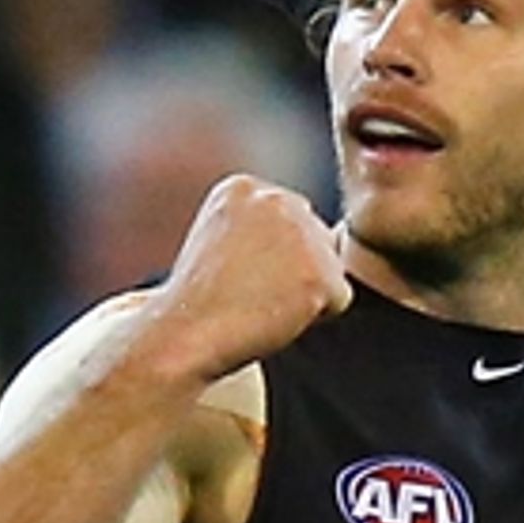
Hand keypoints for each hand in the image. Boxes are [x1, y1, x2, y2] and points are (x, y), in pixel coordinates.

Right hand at [144, 174, 351, 382]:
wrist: (185, 335)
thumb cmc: (200, 301)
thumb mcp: (223, 241)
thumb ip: (268, 228)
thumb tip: (337, 234)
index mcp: (246, 188)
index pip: (291, 221)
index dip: (269, 259)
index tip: (234, 273)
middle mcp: (276, 199)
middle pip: (317, 239)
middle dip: (294, 272)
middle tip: (249, 292)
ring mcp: (301, 233)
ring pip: (330, 269)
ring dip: (305, 294)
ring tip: (261, 303)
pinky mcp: (320, 272)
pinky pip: (339, 299)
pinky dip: (316, 317)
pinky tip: (277, 316)